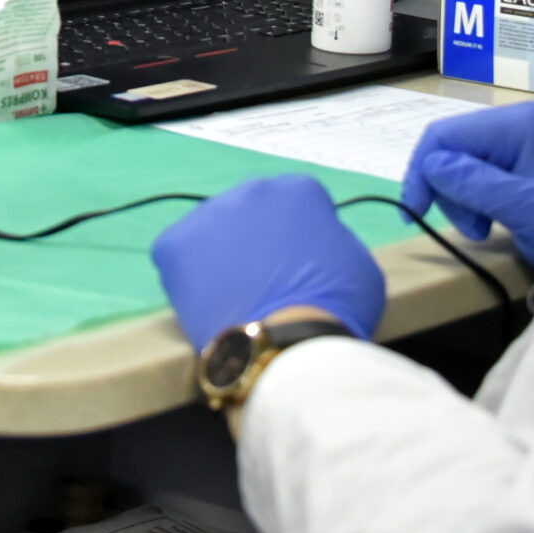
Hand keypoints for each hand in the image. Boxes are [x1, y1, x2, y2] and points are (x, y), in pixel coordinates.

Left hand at [151, 174, 384, 349]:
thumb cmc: (335, 307)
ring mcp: (209, 214)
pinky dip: (187, 274)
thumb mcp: (358, 262)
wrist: (287, 343)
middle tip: (266, 282)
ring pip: (214, 232)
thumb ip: (332, 239)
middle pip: (252, 213)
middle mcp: (251, 190)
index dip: (300, 239)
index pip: (297, 205)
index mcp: (298, 189)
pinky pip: (177, 254)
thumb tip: (314, 243)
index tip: (302, 267)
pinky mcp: (174, 244)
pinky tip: (205, 298)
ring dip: (222, 255)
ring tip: (234, 296)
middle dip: (257, 241)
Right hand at [401, 101, 533, 271]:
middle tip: (471, 228)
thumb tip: (431, 166)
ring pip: (458, 164)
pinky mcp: (517, 163)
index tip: (414, 212)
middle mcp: (513, 123)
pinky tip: (491, 221)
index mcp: (517, 124)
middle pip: (450, 148)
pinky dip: (473, 200)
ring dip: (460, 200)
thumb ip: (476, 183)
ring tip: (484, 229)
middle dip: (447, 189)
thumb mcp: (525, 207)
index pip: (446, 135)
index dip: (423, 170)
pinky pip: (475, 175)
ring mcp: (516, 142)